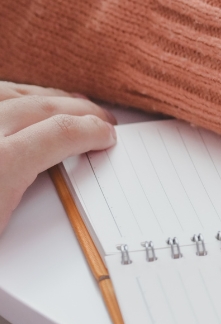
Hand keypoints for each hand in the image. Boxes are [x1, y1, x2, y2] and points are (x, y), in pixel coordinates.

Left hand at [0, 82, 115, 232]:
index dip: (91, 130)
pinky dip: (13, 94)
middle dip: (77, 109)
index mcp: (3, 162)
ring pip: (11, 92)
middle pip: (39, 106)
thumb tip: (60, 172)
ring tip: (66, 101)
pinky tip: (22, 101)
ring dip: (44, 96)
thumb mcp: (2, 230)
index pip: (60, 132)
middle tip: (100, 118)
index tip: (107, 136)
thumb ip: (33, 191)